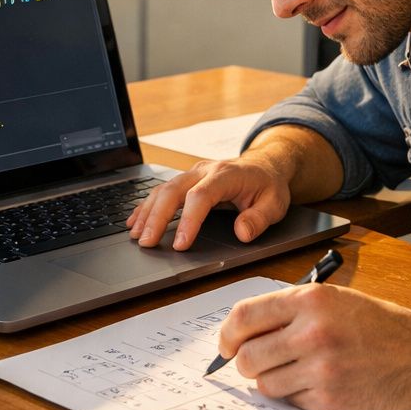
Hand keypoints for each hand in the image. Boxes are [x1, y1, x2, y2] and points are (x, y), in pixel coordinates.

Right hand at [128, 155, 291, 249]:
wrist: (264, 165)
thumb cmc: (268, 185)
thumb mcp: (275, 204)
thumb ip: (259, 219)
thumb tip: (242, 233)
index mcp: (226, 175)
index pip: (201, 196)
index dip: (188, 220)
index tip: (180, 244)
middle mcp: (204, 171)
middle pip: (173, 190)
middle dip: (157, 217)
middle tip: (147, 243)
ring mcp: (193, 173)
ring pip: (163, 189)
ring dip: (147, 212)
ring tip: (136, 236)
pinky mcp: (186, 179)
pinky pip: (161, 190)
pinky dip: (146, 206)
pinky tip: (135, 221)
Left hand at [214, 284, 410, 409]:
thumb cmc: (379, 325)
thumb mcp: (335, 300)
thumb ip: (290, 311)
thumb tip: (243, 331)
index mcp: (310, 301)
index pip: (244, 317)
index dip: (226, 335)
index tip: (225, 344)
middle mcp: (312, 333)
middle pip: (246, 356)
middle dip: (244, 363)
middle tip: (254, 363)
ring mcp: (320, 369)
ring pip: (264, 383)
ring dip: (270, 380)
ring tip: (292, 372)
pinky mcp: (330, 399)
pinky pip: (290, 401)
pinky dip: (295, 395)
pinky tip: (315, 383)